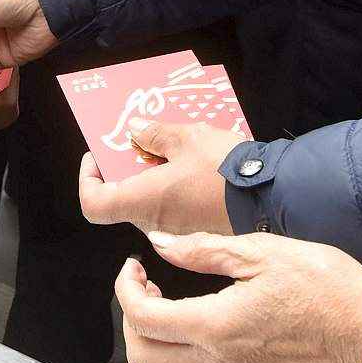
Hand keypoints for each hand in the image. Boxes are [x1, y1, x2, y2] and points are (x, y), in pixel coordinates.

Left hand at [78, 119, 239, 236]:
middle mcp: (156, 223)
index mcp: (143, 202)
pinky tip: (194, 164)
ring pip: (152, 202)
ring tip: (173, 146)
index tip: (100, 157)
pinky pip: (176, 208)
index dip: (88, 180)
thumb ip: (154, 133)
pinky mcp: (200, 232)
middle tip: (143, 140)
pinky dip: (175, 187)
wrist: (273, 195)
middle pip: (125, 199)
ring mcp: (179, 231)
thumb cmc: (225, 169)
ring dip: (155, 175)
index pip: (93, 205)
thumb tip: (135, 131)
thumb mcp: (186, 137)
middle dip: (129, 169)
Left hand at [116, 231, 361, 362]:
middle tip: (147, 288)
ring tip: (172, 311)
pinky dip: (185, 362)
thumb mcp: (262, 251)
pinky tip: (203, 331)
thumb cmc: (326, 287)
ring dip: (156, 346)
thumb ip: (202, 249)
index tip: (134, 268)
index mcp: (216, 326)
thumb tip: (161, 244)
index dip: (125, 290)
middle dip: (132, 319)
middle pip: (142, 358)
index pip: (142, 319)